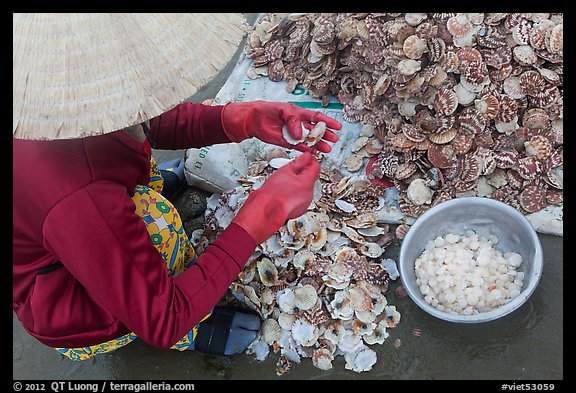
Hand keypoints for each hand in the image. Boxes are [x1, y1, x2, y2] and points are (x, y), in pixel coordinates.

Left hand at [221, 100, 341, 152]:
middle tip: (334, 140)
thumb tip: (300, 134)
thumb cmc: (267, 110)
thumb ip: (293, 120)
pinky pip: (299, 147)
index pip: (316, 117)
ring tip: (327, 149)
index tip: (337, 126)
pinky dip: (307, 150)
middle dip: (325, 135)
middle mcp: (298, 124)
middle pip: (315, 130)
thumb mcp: (282, 110)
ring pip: (309, 140)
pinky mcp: (287, 142)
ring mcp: (293, 134)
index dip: (328, 122)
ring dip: (318, 144)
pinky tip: (314, 153)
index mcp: (299, 113)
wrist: (253, 119)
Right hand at [231, 152, 319, 243]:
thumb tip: (307, 156)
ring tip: (285, 183)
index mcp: (307, 183)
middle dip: (303, 173)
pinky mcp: (300, 209)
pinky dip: (296, 194)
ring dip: (299, 184)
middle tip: (292, 171)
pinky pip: (301, 198)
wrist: (265, 209)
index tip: (307, 159)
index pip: (315, 167)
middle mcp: (309, 194)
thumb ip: (299, 162)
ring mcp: (305, 203)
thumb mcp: (285, 170)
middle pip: (311, 178)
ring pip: (306, 189)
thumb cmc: (272, 193)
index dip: (311, 161)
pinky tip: (286, 192)